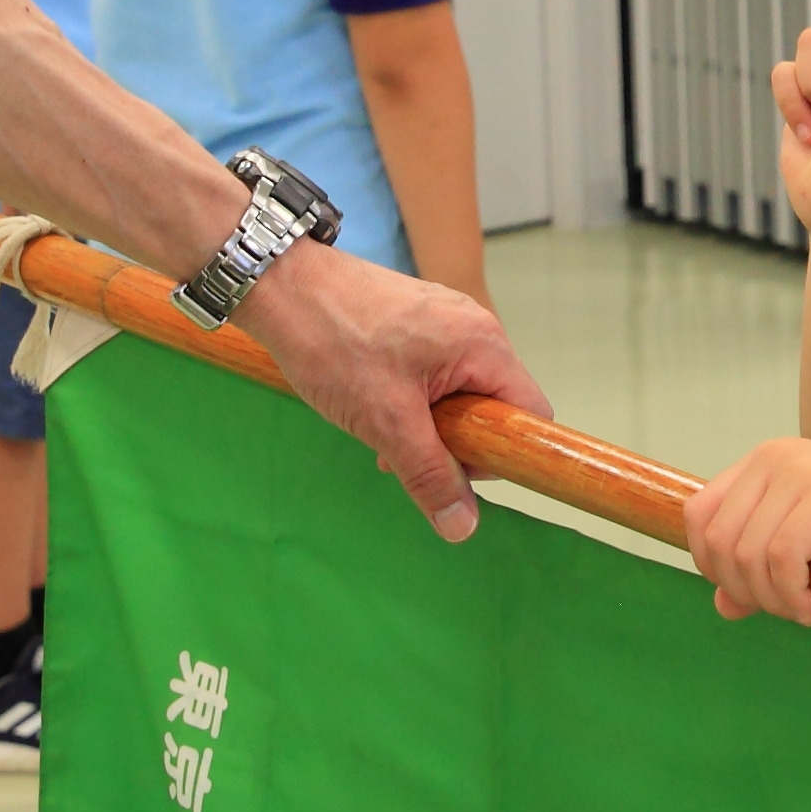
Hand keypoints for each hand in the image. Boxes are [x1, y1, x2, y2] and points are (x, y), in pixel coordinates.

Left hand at [238, 242, 548, 539]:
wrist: (281, 284)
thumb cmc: (335, 343)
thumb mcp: (387, 422)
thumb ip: (430, 475)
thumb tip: (463, 526)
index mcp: (484, 344)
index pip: (529, 413)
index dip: (504, 452)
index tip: (459, 470)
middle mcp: (473, 327)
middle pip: (493, 407)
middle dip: (455, 443)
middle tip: (407, 454)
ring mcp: (444, 321)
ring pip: (458, 395)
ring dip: (427, 427)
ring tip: (380, 434)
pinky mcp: (415, 322)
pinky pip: (433, 376)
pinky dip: (410, 402)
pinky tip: (371, 410)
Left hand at [685, 435, 810, 626]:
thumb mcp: (809, 552)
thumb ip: (762, 572)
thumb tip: (722, 605)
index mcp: (763, 462)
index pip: (699, 515)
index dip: (711, 565)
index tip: (751, 595)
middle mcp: (775, 457)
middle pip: (719, 540)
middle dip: (745, 590)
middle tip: (787, 610)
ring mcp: (801, 470)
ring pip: (747, 553)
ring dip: (772, 599)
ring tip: (805, 611)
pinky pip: (781, 557)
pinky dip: (791, 595)